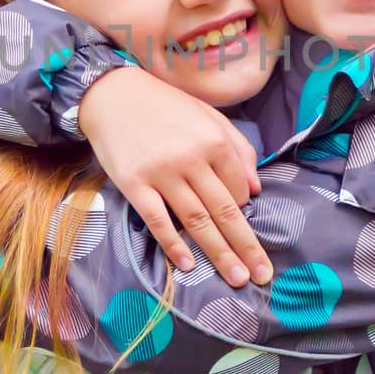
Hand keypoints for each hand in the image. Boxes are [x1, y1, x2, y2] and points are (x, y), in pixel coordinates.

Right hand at [79, 68, 270, 286]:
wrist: (113, 95)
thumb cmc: (166, 106)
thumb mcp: (209, 116)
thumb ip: (238, 148)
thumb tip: (256, 189)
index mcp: (214, 140)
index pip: (239, 187)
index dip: (244, 209)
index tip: (241, 220)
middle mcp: (191, 158)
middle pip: (224, 211)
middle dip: (246, 246)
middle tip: (261, 275)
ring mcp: (161, 173)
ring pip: (197, 221)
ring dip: (219, 253)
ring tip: (236, 278)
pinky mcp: (134, 185)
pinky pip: (158, 221)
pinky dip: (174, 245)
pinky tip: (189, 265)